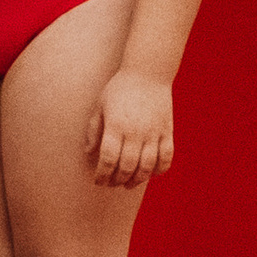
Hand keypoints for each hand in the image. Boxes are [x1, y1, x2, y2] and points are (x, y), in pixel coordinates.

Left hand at [86, 70, 173, 188]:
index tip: (98, 181)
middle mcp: (135, 132)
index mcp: (116, 125)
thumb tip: (89, 152)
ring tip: (128, 183)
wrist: (148, 73)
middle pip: (127, 167)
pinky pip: (166, 157)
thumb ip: (94, 130)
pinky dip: (159, 169)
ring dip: (136, 180)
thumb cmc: (120, 89)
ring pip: (146, 166)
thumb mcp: (100, 105)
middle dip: (117, 180)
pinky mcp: (167, 131)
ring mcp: (154, 132)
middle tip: (111, 183)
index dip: (102, 175)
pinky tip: (150, 173)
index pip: (108, 159)